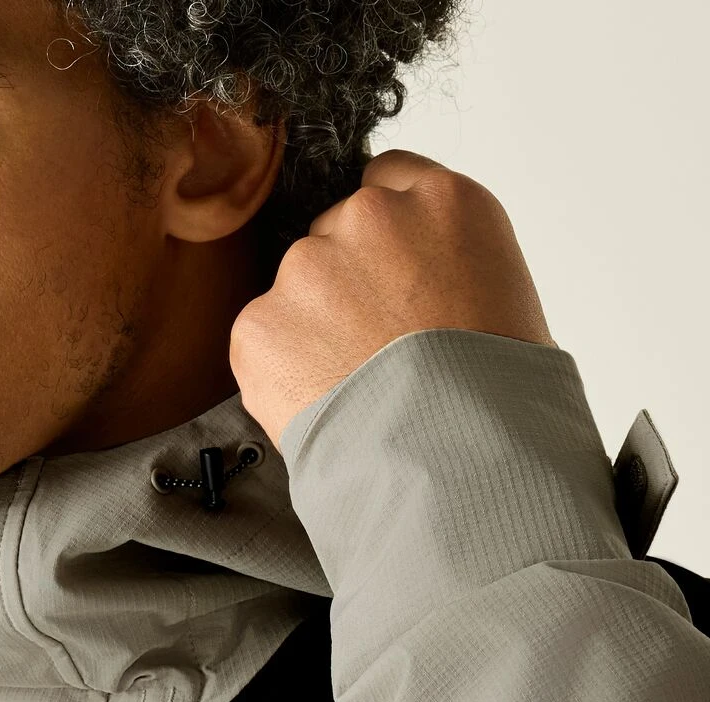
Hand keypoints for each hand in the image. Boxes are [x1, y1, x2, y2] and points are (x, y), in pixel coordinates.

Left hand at [230, 150, 555, 449]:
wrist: (451, 454)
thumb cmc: (495, 392)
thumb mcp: (502, 294)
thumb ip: (442, 260)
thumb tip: (407, 284)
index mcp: (443, 201)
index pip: (387, 185)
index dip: (384, 243)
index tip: (389, 280)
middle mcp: (371, 216)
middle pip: (333, 235)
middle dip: (345, 286)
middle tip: (372, 349)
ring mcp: (308, 265)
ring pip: (295, 289)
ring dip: (309, 329)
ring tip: (351, 385)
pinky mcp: (260, 321)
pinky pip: (261, 339)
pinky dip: (278, 371)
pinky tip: (320, 401)